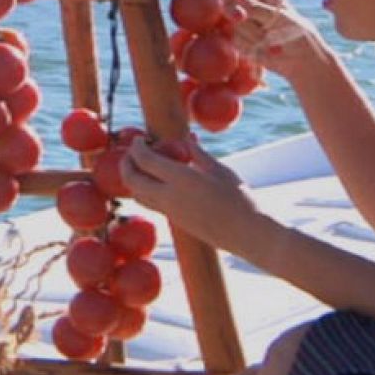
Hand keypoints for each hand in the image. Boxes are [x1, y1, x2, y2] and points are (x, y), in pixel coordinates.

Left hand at [121, 136, 263, 253]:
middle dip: (126, 164)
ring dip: (133, 180)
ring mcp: (170, 212)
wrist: (248, 235)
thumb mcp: (220, 171)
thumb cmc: (240, 199)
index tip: (138, 139)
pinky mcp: (176, 222)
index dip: (136, 148)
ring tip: (143, 167)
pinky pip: (151, 204)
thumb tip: (186, 140)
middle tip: (132, 152)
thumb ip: (198, 155)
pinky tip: (160, 182)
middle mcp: (169, 196)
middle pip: (132, 180)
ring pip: (138, 196)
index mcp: (180, 179)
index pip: (145, 160)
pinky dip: (146, 191)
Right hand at [225, 0, 324, 82]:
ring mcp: (243, 23)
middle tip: (262, 33)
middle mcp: (247, 5)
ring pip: (232, 28)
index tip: (238, 13)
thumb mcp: (278, 17)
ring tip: (271, 41)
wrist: (302, 59)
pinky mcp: (240, 40)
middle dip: (243, 23)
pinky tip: (265, 49)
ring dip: (252, 38)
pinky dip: (250, 47)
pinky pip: (235, 42)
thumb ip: (254, 8)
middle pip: (227, 7)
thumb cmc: (295, 31)